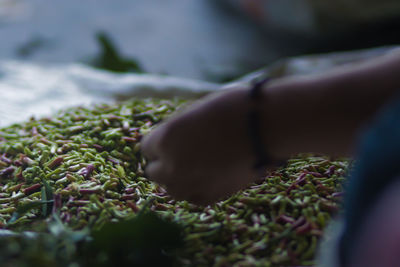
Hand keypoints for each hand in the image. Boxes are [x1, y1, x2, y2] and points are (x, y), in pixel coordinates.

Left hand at [141, 89, 261, 204]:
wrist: (267, 127)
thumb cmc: (233, 108)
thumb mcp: (195, 111)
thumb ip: (176, 129)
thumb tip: (169, 139)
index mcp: (166, 139)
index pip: (146, 148)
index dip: (159, 143)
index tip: (170, 140)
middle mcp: (173, 166)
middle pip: (153, 172)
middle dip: (164, 162)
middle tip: (182, 153)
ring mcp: (192, 184)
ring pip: (170, 189)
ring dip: (177, 179)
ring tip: (193, 168)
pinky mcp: (213, 196)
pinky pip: (194, 198)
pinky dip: (196, 190)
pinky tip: (207, 177)